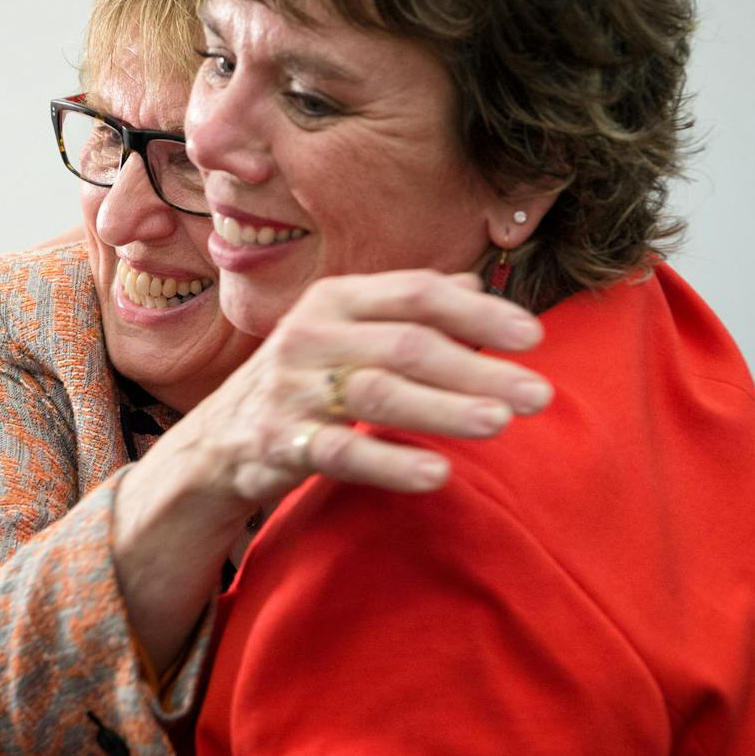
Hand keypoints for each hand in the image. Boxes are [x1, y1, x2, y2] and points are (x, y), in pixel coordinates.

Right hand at [112, 268, 550, 669]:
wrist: (217, 443)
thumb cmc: (301, 382)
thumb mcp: (345, 332)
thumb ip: (405, 309)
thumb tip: (477, 282)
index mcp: (334, 300)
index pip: (416, 293)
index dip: (478, 312)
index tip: (532, 337)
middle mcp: (310, 335)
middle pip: (406, 345)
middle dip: (478, 368)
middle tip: (537, 395)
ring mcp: (290, 388)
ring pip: (378, 393)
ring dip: (444, 408)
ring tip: (500, 423)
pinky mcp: (278, 441)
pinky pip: (340, 451)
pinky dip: (390, 462)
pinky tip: (438, 473)